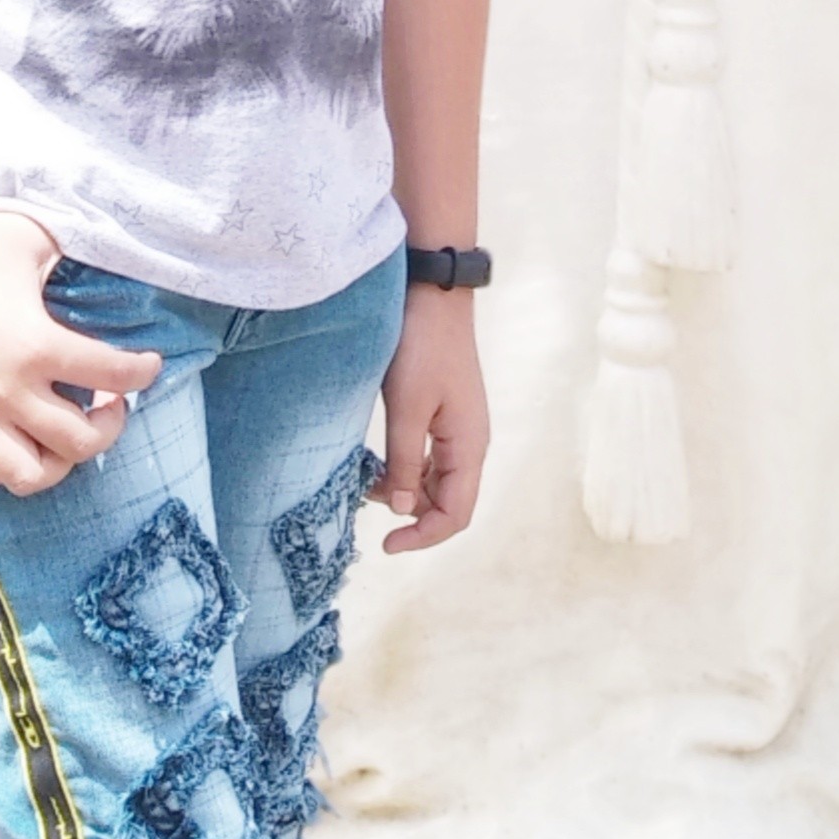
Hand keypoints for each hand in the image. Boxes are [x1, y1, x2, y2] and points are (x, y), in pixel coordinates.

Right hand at [0, 187, 161, 495]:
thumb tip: (111, 256)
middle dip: (109, 426)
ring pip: (27, 474)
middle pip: (79, 442)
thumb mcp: (35, 238)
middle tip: (108, 402)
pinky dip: (3, 469)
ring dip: (58, 461)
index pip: (112, 374)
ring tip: (64, 433)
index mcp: (36, 344)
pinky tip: (18, 440)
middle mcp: (5, 388)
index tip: (148, 365)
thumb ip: (75, 255)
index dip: (142, 371)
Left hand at [369, 285, 488, 553]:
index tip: (385, 544)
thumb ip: (405, 463)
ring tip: (367, 482)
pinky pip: (431, 458)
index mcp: (470, 446)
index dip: (423, 537)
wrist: (433, 295)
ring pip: (438, 482)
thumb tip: (403, 510)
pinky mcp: (446, 414)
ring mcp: (460, 428)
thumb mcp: (406, 409)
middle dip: (413, 516)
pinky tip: (379, 463)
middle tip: (367, 506)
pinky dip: (407, 470)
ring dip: (408, 492)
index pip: (456, 514)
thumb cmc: (420, 348)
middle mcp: (471, 443)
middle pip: (449, 502)